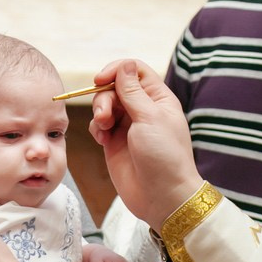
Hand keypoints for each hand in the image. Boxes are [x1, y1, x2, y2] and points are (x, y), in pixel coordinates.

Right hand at [88, 60, 203, 228]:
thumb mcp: (149, 118)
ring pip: (105, 105)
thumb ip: (132, 91)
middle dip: (104, 97)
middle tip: (104, 116)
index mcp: (158, 98)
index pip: (134, 71)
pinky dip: (97, 129)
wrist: (162, 197)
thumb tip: (124, 65)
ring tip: (103, 130)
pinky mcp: (115, 142)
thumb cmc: (164, 157)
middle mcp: (143, 109)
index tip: (100, 80)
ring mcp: (128, 126)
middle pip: (115, 87)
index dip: (116, 70)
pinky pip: (99, 125)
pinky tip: (102, 141)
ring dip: (99, 113)